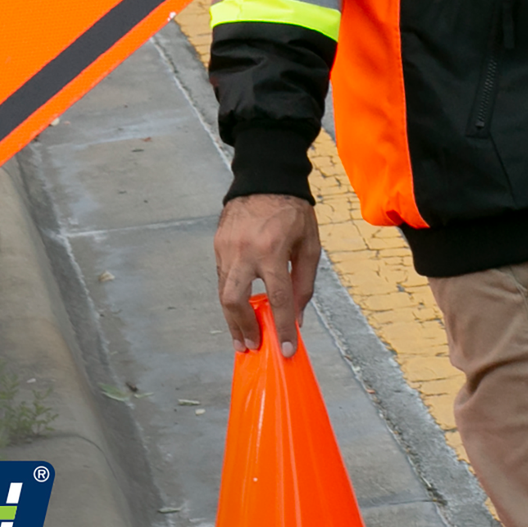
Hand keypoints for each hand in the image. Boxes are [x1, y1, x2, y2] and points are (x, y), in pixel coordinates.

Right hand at [214, 193, 320, 356]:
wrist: (266, 177)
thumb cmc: (292, 210)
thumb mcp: (309, 245)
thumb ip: (304, 283)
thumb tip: (298, 317)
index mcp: (271, 250)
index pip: (277, 299)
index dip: (283, 328)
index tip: (286, 349)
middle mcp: (244, 250)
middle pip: (234, 301)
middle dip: (243, 328)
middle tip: (253, 345)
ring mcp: (226, 246)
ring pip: (223, 292)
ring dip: (232, 318)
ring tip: (242, 336)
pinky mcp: (218, 243)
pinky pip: (222, 276)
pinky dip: (230, 294)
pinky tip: (239, 306)